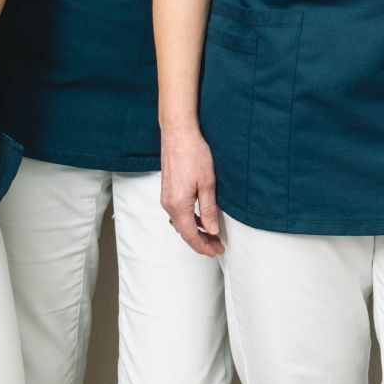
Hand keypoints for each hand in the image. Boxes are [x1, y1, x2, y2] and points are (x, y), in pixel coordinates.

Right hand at [159, 123, 223, 255]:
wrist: (178, 133)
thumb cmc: (193, 153)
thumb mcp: (208, 183)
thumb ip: (209, 209)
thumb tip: (212, 230)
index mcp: (178, 205)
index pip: (191, 235)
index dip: (204, 246)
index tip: (218, 250)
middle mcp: (168, 204)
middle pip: (184, 232)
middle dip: (201, 242)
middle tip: (217, 246)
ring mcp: (166, 197)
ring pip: (180, 223)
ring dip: (195, 231)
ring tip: (212, 234)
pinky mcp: (167, 191)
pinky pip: (178, 213)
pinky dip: (190, 220)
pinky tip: (202, 218)